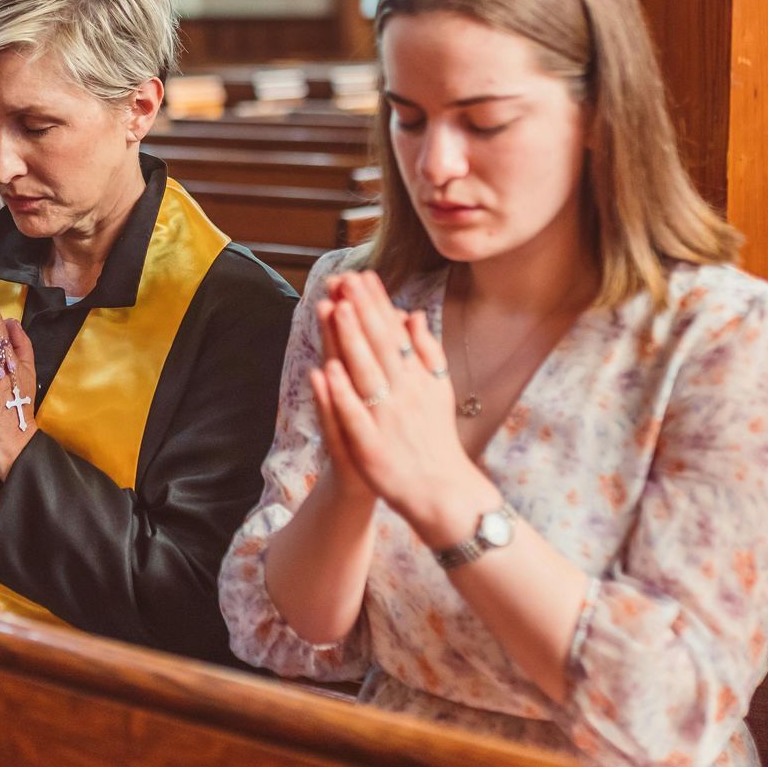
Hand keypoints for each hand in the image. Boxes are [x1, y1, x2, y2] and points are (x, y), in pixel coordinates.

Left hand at [313, 271, 486, 539]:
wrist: (441, 491)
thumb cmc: (434, 436)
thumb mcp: (437, 389)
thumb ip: (425, 351)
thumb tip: (412, 313)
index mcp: (417, 378)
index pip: (393, 334)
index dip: (376, 304)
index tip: (361, 275)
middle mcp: (405, 394)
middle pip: (379, 347)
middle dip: (361, 311)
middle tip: (345, 280)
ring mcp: (387, 420)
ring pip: (365, 374)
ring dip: (350, 341)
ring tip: (335, 310)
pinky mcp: (372, 448)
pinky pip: (353, 417)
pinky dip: (341, 394)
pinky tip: (325, 372)